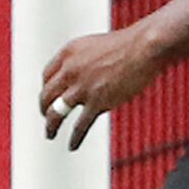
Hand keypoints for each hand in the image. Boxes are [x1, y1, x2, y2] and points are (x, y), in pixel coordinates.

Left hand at [38, 26, 166, 149]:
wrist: (144, 47)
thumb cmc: (129, 43)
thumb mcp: (96, 46)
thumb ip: (85, 62)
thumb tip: (85, 78)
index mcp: (69, 53)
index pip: (47, 75)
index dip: (46, 88)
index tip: (49, 97)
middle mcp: (70, 70)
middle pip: (46, 95)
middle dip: (44, 108)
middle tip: (46, 116)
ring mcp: (82, 87)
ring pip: (56, 112)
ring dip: (51, 126)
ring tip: (50, 134)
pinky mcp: (97, 102)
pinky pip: (80, 126)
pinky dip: (74, 138)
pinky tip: (72, 144)